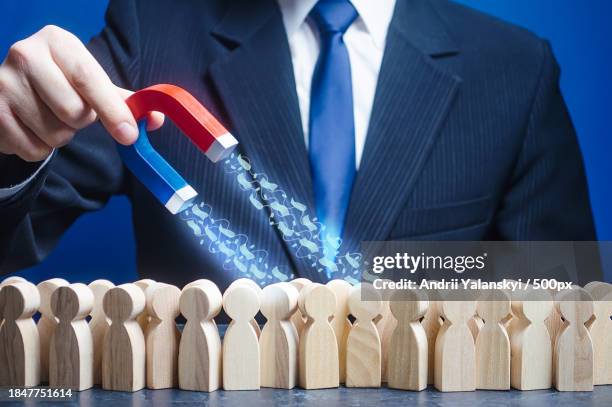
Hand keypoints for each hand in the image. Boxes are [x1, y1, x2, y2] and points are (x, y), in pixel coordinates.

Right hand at [0, 25, 163, 161]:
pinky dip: (40, 148)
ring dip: (61, 136)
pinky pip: (33, 149)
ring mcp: (3, 83)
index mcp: (57, 42)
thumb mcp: (90, 83)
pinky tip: (32, 128)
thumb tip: (155, 119)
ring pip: (55, 134)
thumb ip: (123, 101)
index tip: (129, 135)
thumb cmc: (61, 84)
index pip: (89, 79)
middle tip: (71, 110)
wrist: (12, 91)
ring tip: (49, 117)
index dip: (112, 111)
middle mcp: (25, 55)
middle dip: (81, 122)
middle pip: (73, 112)